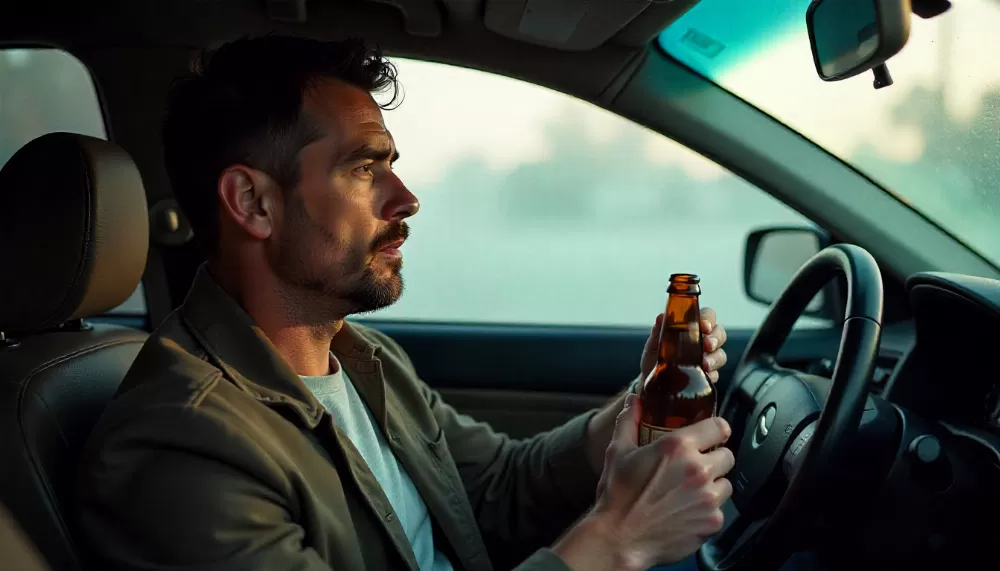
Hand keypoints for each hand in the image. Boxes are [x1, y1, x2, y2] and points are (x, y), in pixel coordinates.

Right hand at [554, 395, 734, 570]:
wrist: (619, 538)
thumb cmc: (617, 495)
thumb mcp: (618, 451)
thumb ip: (629, 421)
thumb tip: (634, 400)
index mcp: (678, 446)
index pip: (719, 427)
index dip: (716, 430)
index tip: (711, 436)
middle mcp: (698, 469)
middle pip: (727, 455)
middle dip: (714, 459)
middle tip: (696, 467)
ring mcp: (708, 497)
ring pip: (726, 483)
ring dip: (713, 485)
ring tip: (691, 491)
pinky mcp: (712, 521)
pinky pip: (720, 510)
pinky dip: (708, 510)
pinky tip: (688, 511)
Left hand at [640, 307, 727, 383]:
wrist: (649, 381)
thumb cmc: (654, 357)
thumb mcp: (653, 343)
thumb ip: (658, 330)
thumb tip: (661, 317)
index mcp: (692, 327)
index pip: (707, 316)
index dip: (708, 318)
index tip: (704, 326)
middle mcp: (703, 341)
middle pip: (719, 334)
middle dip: (715, 339)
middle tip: (707, 345)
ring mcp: (707, 358)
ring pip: (721, 354)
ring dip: (715, 358)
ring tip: (704, 365)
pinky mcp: (706, 375)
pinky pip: (715, 374)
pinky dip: (712, 375)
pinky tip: (705, 375)